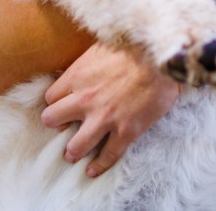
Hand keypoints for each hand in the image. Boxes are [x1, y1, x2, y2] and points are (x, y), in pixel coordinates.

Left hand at [41, 41, 181, 177]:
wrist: (164, 56)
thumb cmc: (136, 46)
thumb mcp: (103, 46)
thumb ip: (89, 62)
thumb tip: (86, 66)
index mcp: (78, 76)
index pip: (50, 97)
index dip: (56, 102)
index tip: (62, 105)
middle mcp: (85, 100)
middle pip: (52, 120)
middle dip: (56, 124)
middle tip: (64, 126)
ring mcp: (105, 118)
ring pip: (75, 146)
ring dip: (73, 150)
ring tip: (74, 152)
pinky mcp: (126, 131)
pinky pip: (108, 155)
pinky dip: (99, 165)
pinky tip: (93, 170)